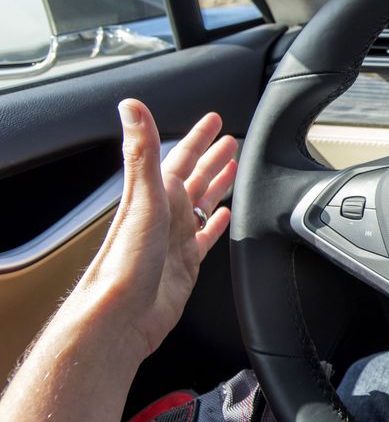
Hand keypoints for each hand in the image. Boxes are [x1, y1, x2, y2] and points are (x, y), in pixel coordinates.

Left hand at [73, 100, 236, 358]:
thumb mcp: (141, 197)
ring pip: (202, 204)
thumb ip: (141, 151)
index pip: (182, 156)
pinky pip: (206, 237)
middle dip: (213, 158)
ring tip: (233, 170)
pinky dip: (216, 224)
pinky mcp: (186, 264)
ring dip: (217, 186)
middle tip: (232, 141)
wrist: (122, 314)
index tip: (215, 120)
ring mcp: (176, 240)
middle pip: (195, 178)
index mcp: (157, 194)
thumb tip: (131, 107)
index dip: (199, 137)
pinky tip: (223, 218)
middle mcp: (166, 214)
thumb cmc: (127, 261)